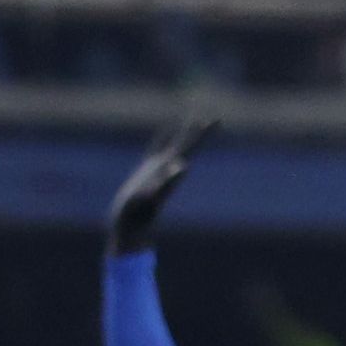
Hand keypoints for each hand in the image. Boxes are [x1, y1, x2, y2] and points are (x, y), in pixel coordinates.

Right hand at [109, 114, 215, 253]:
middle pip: (186, 146)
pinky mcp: (147, 174)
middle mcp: (167, 169)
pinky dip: (161, 141)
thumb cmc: (139, 212)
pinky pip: (155, 151)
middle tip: (214, 120)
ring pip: (172, 147)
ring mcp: (158, 170)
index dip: (201, 134)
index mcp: (171, 170)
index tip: (215, 121)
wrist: (130, 226)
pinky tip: (165, 136)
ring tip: (192, 123)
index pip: (190, 148)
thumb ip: (167, 181)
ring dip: (182, 135)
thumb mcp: (153, 195)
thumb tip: (182, 167)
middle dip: (198, 133)